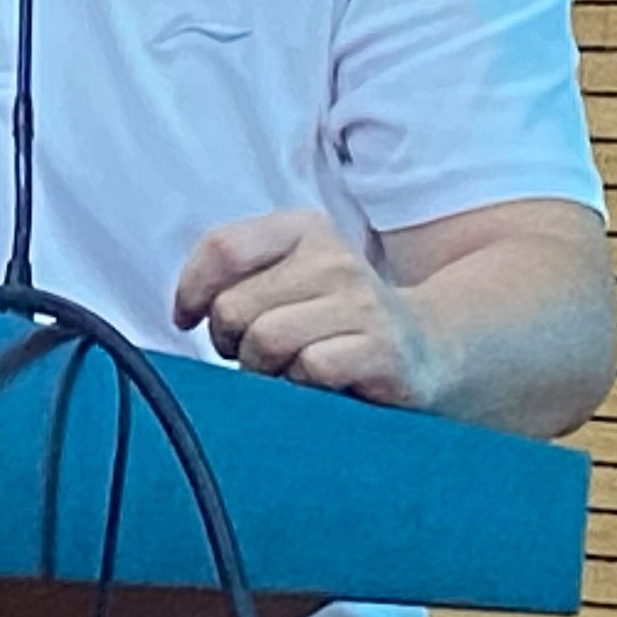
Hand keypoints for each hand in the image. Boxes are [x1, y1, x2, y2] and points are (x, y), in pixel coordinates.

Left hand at [171, 210, 441, 408]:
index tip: (191, 318)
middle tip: (253, 355)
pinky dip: (302, 387)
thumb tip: (184, 311)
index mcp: (304, 230)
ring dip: (263, 370)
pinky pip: (309, 369)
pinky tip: (321, 385)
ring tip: (286, 371)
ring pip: (265, 339)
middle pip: (234, 306)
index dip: (191, 291)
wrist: (432, 347)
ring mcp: (361, 301)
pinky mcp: (381, 349)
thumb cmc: (341, 319)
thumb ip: (240, 278)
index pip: (222, 246)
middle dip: (229, 343)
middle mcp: (332, 258)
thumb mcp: (294, 278)